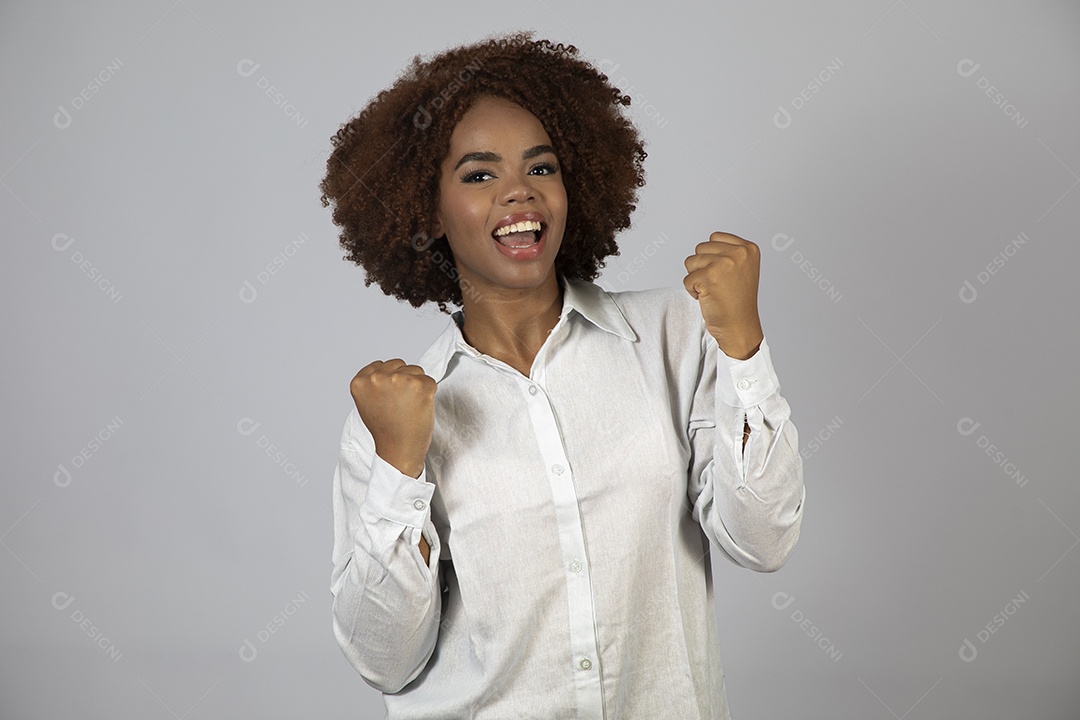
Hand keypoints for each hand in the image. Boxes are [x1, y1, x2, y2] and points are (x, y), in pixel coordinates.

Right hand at [350, 359, 435, 477]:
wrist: (399, 450)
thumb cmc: (386, 430)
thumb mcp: (367, 403)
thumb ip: (373, 384)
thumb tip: (387, 371)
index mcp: (360, 382)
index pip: (380, 366)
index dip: (389, 381)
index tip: (390, 398)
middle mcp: (377, 378)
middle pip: (399, 365)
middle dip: (403, 380)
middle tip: (401, 404)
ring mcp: (398, 380)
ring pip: (416, 370)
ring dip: (416, 385)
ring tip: (409, 406)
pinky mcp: (419, 385)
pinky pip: (429, 381)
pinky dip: (429, 393)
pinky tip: (419, 407)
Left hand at [683, 231, 763, 359]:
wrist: (739, 326)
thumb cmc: (737, 301)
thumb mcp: (742, 268)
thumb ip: (728, 252)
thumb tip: (704, 246)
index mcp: (748, 248)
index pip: (714, 237)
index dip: (712, 257)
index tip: (724, 274)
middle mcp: (738, 253)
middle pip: (700, 248)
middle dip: (702, 267)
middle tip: (718, 284)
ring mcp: (724, 264)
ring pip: (690, 261)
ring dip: (696, 278)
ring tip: (713, 290)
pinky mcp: (708, 277)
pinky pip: (686, 279)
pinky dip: (692, 291)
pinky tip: (708, 298)